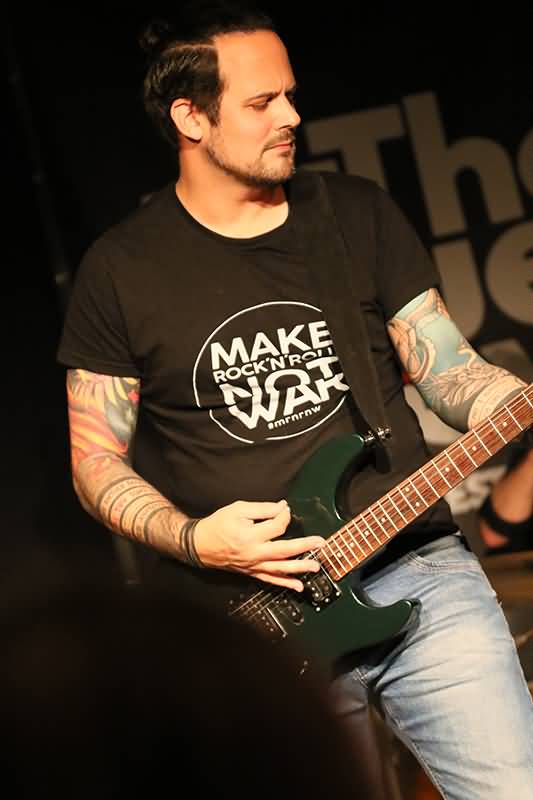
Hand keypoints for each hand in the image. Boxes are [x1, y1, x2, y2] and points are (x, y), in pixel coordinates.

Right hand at [194, 499, 325, 590]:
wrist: (200, 544)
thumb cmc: (218, 525)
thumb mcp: (238, 509)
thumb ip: (262, 508)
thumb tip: (282, 507)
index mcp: (250, 535)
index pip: (277, 526)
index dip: (284, 515)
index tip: (284, 509)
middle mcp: (254, 553)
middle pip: (284, 550)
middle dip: (304, 546)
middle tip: (320, 543)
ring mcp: (254, 565)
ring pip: (281, 568)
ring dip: (300, 568)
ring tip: (315, 567)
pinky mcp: (252, 572)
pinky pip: (271, 580)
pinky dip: (285, 583)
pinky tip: (298, 586)